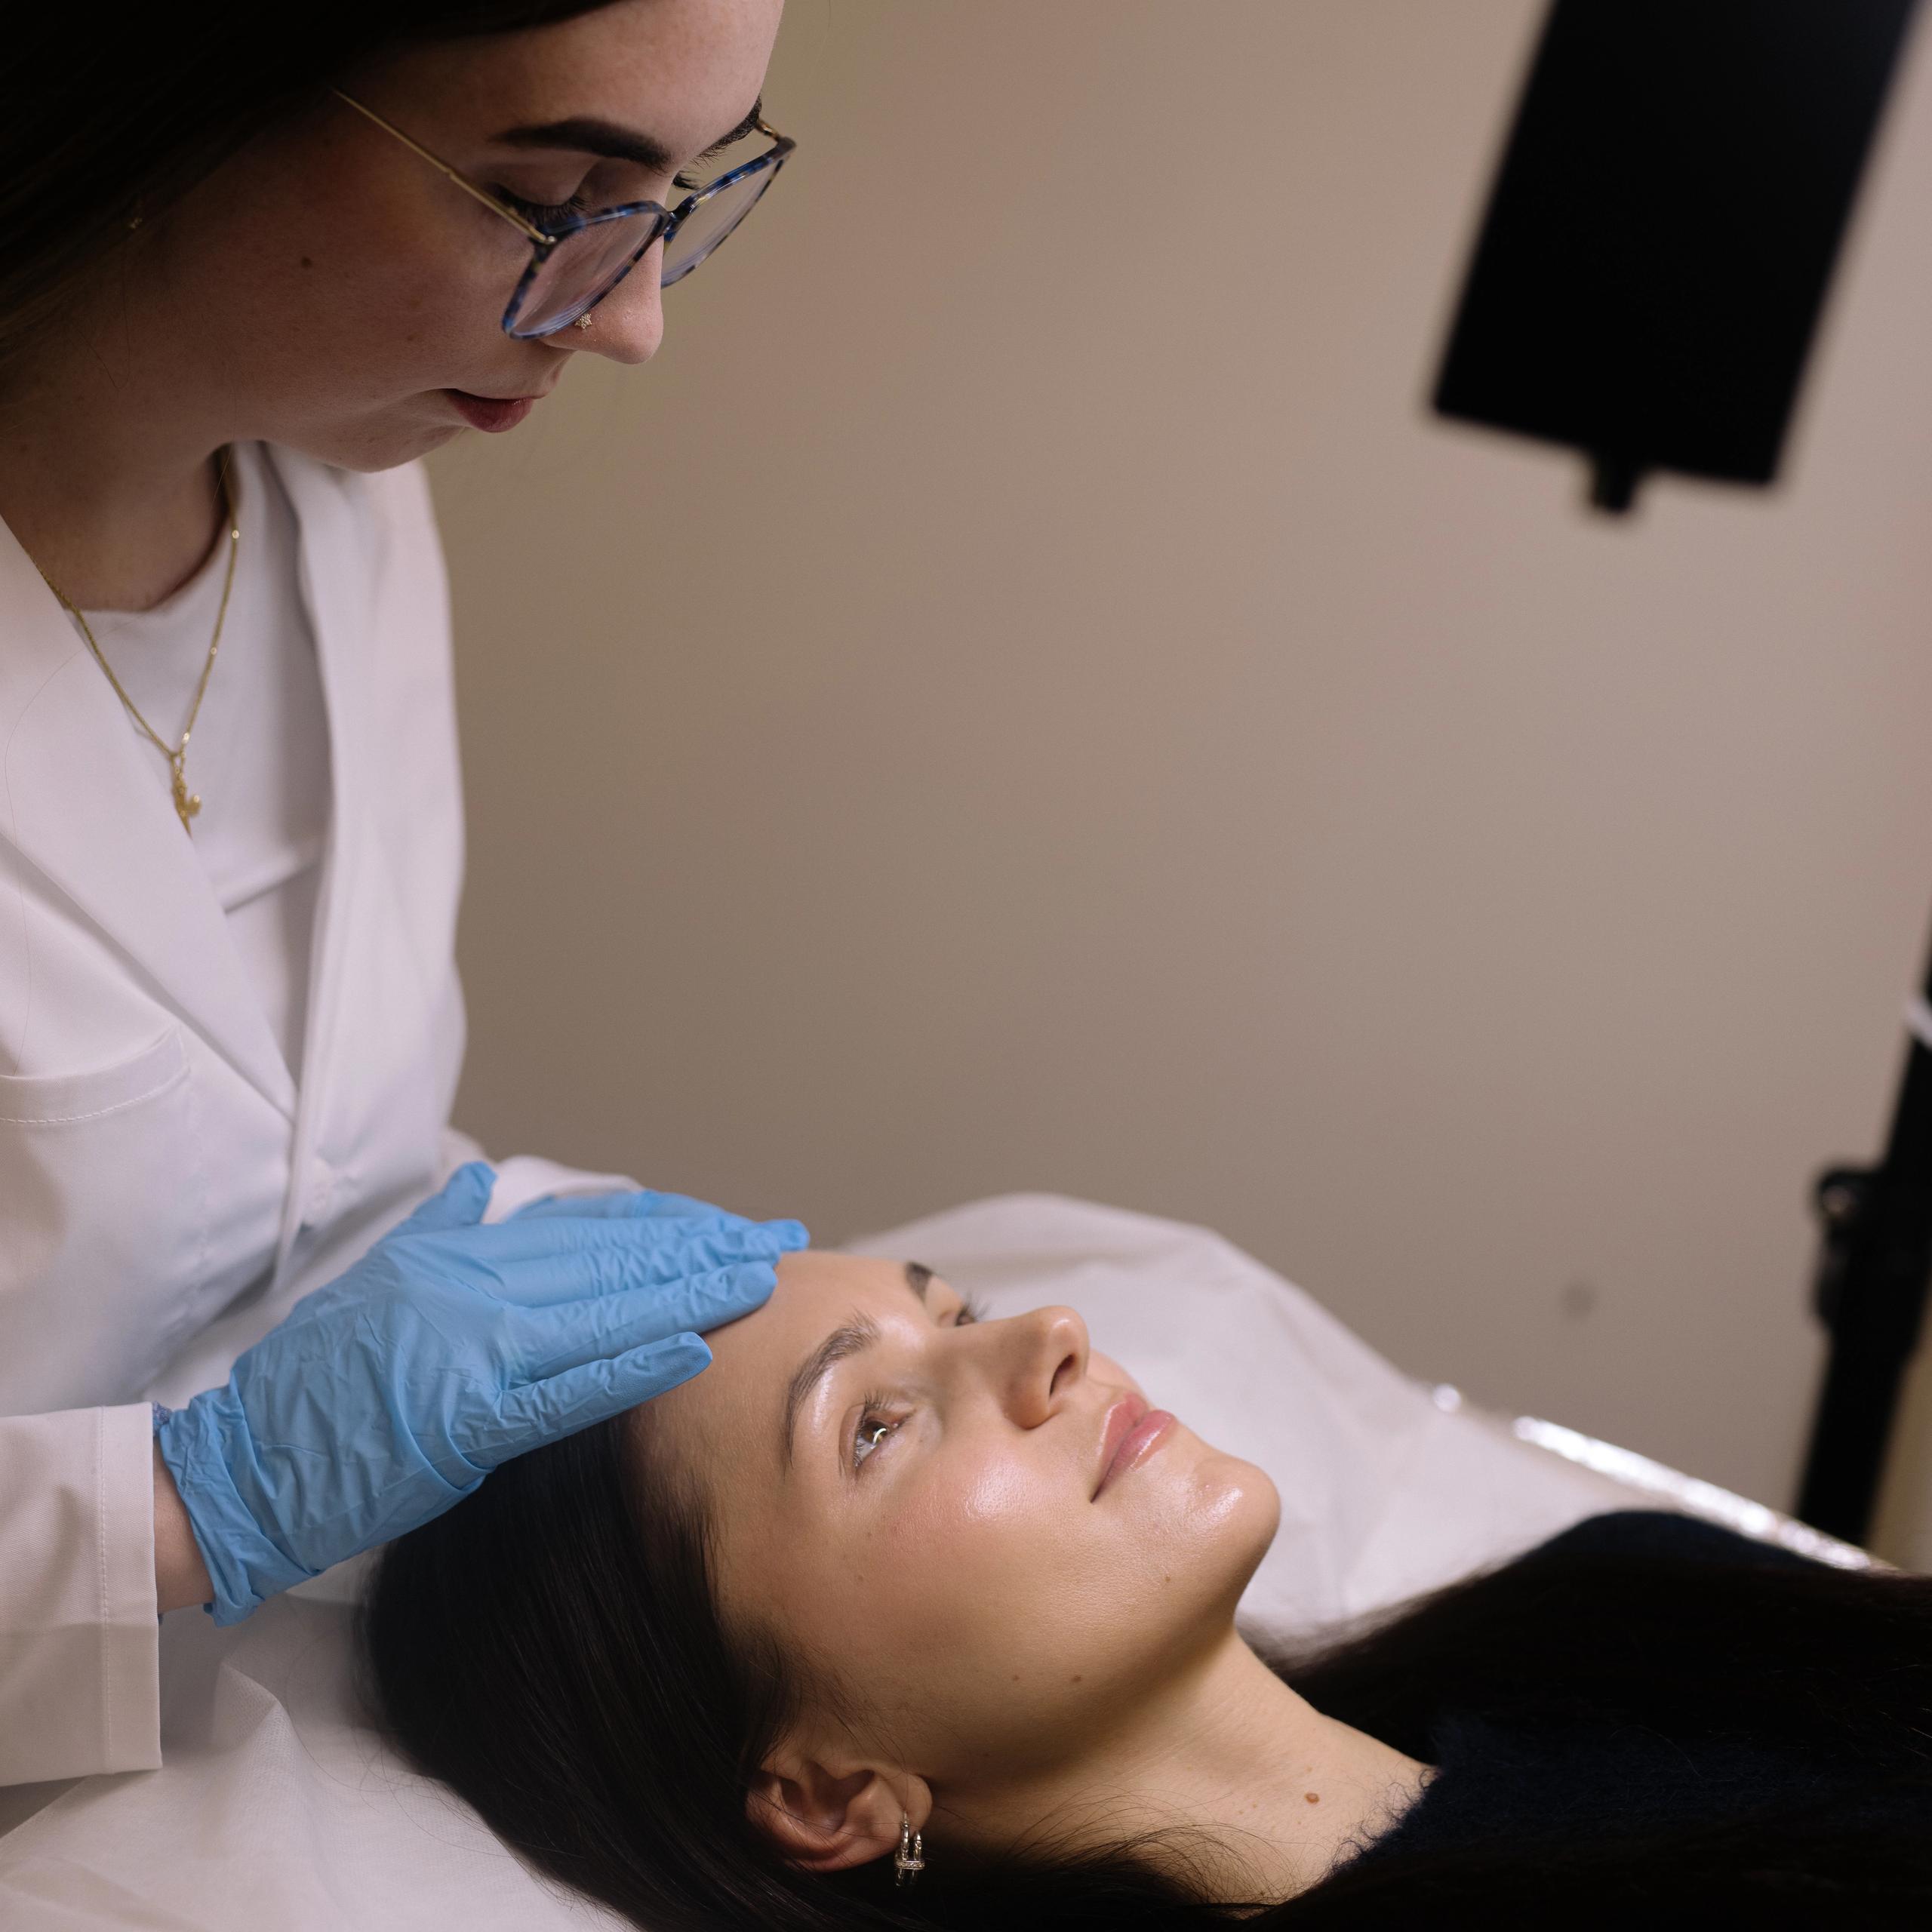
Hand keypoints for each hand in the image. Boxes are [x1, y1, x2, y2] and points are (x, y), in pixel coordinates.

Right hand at [154, 1163, 806, 1623]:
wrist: (247, 1463)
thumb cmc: (318, 1381)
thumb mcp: (380, 1275)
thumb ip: (441, 1225)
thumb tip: (481, 1183)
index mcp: (463, 1253)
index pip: (589, 1227)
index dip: (668, 1221)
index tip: (728, 1220)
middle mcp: (476, 1287)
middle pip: (614, 1258)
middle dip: (703, 1245)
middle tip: (775, 1238)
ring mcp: (475, 1350)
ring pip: (605, 1310)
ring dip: (692, 1291)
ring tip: (760, 1277)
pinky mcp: (469, 1420)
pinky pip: (566, 1388)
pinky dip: (631, 1366)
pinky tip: (693, 1349)